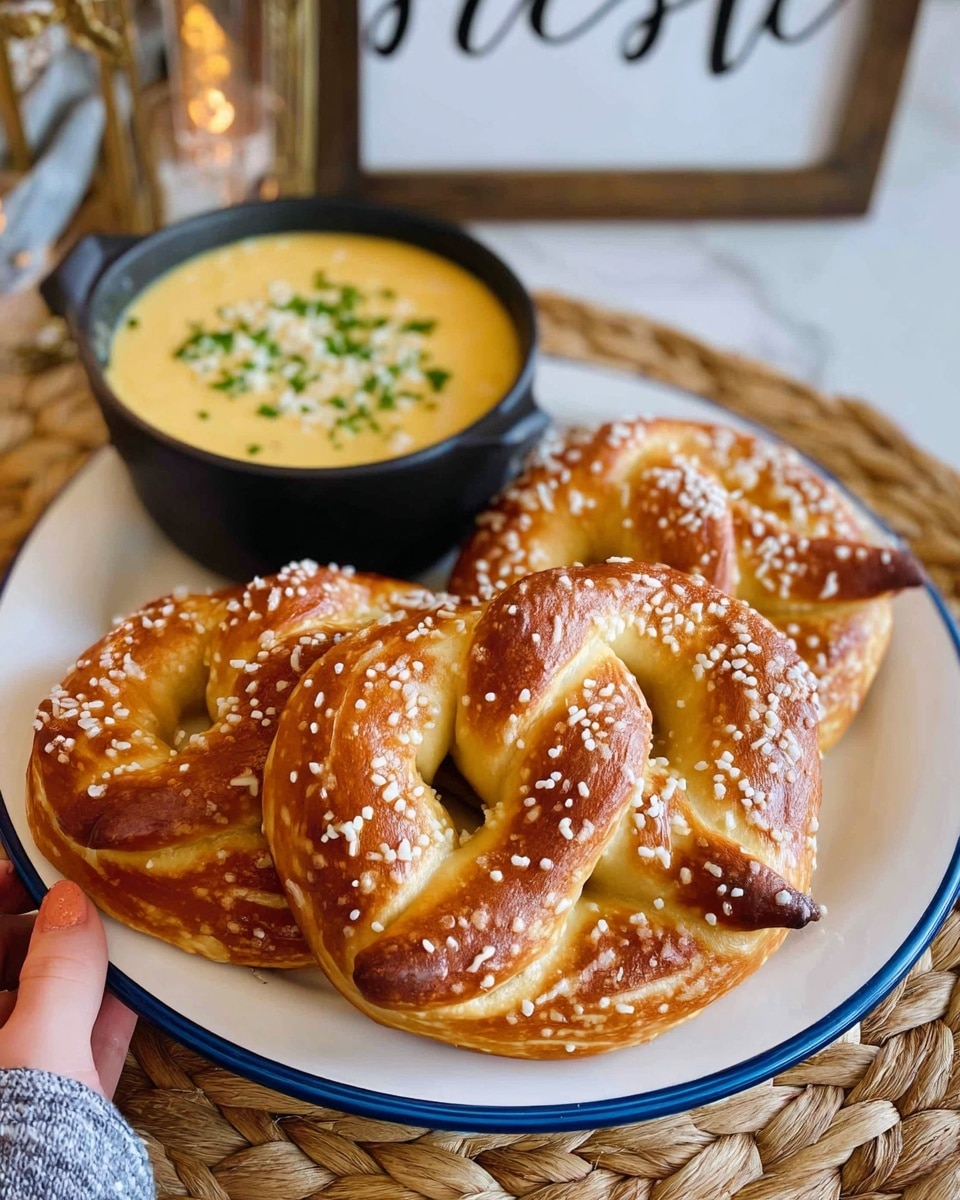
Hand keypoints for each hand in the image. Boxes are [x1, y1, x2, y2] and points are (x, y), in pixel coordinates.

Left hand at [0, 861, 136, 1097]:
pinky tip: (143, 985)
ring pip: (52, 1003)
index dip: (1, 894)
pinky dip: (108, 1014)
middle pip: (13, 963)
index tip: (37, 870)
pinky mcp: (60, 1110)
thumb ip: (57, 974)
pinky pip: (82, 1045)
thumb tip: (69, 902)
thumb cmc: (16, 1146)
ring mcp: (21, 1078)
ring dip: (88, 967)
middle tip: (96, 894)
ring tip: (129, 928)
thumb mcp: (36, 1049)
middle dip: (53, 927)